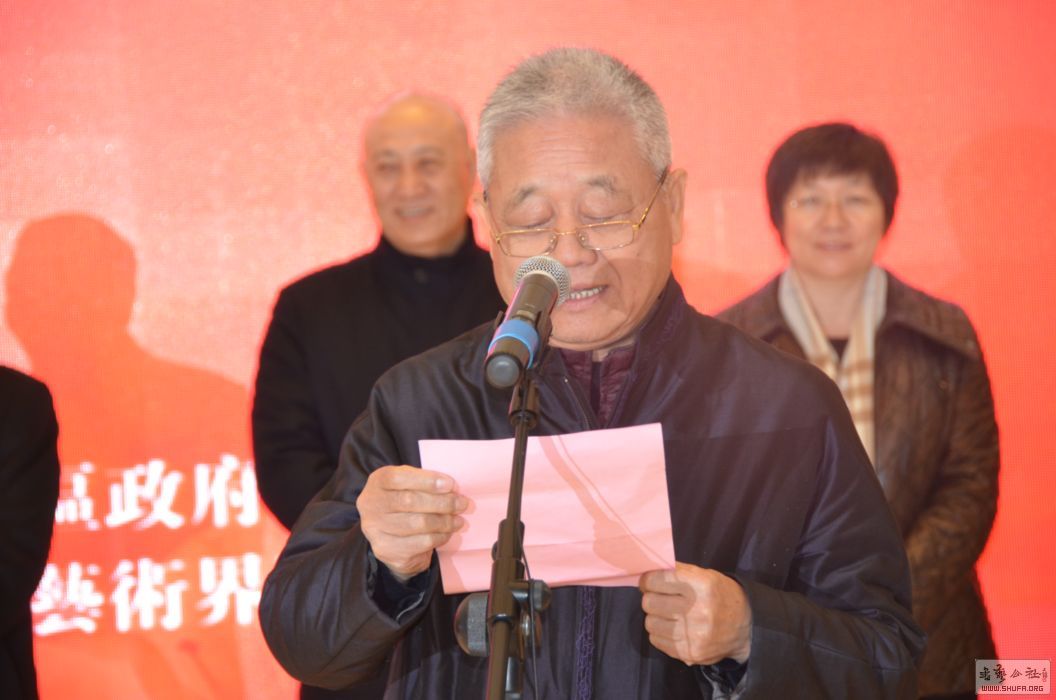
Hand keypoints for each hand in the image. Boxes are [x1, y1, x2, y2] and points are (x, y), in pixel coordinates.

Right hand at [357, 465, 467, 581]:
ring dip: (445, 522)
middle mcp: (371, 504)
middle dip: (442, 502)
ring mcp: (375, 529)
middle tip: (462, 504)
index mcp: (377, 482)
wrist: (391, 538)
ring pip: (418, 524)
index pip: (398, 478)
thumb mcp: (408, 484)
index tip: (450, 485)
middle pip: (410, 501)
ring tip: (459, 520)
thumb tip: (451, 488)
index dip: (426, 481)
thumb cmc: (404, 503)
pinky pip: (420, 542)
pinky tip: (447, 533)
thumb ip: (424, 482)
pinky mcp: (386, 549)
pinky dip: (439, 537)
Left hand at [638, 562, 751, 664]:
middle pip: (649, 602)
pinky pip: (656, 640)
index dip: (648, 580)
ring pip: (650, 622)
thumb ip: (677, 571)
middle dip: (651, 598)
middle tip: (659, 598)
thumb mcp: (706, 575)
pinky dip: (660, 632)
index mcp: (700, 586)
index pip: (656, 580)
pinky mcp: (688, 653)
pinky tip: (673, 627)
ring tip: (668, 614)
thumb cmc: (721, 596)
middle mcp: (696, 611)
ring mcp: (692, 635)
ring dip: (655, 616)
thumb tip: (647, 571)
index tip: (649, 582)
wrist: (746, 628)